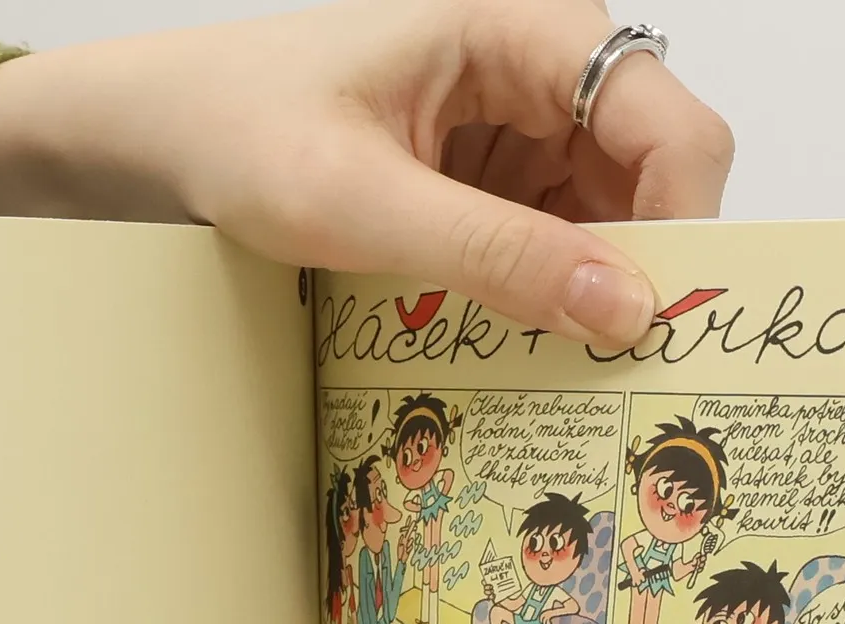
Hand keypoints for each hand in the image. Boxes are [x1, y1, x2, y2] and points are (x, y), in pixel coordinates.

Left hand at [0, 0, 732, 348]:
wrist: (160, 135)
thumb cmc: (238, 130)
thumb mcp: (361, 204)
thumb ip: (496, 254)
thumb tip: (622, 307)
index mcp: (520, 29)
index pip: (666, 120)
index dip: (683, 222)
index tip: (655, 322)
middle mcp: (537, 69)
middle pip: (651, 175)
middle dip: (638, 269)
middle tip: (610, 368)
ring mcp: (516, 128)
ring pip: (608, 220)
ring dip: (588, 294)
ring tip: (550, 361)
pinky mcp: (487, 180)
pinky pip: (551, 243)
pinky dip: (542, 297)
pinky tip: (511, 340)